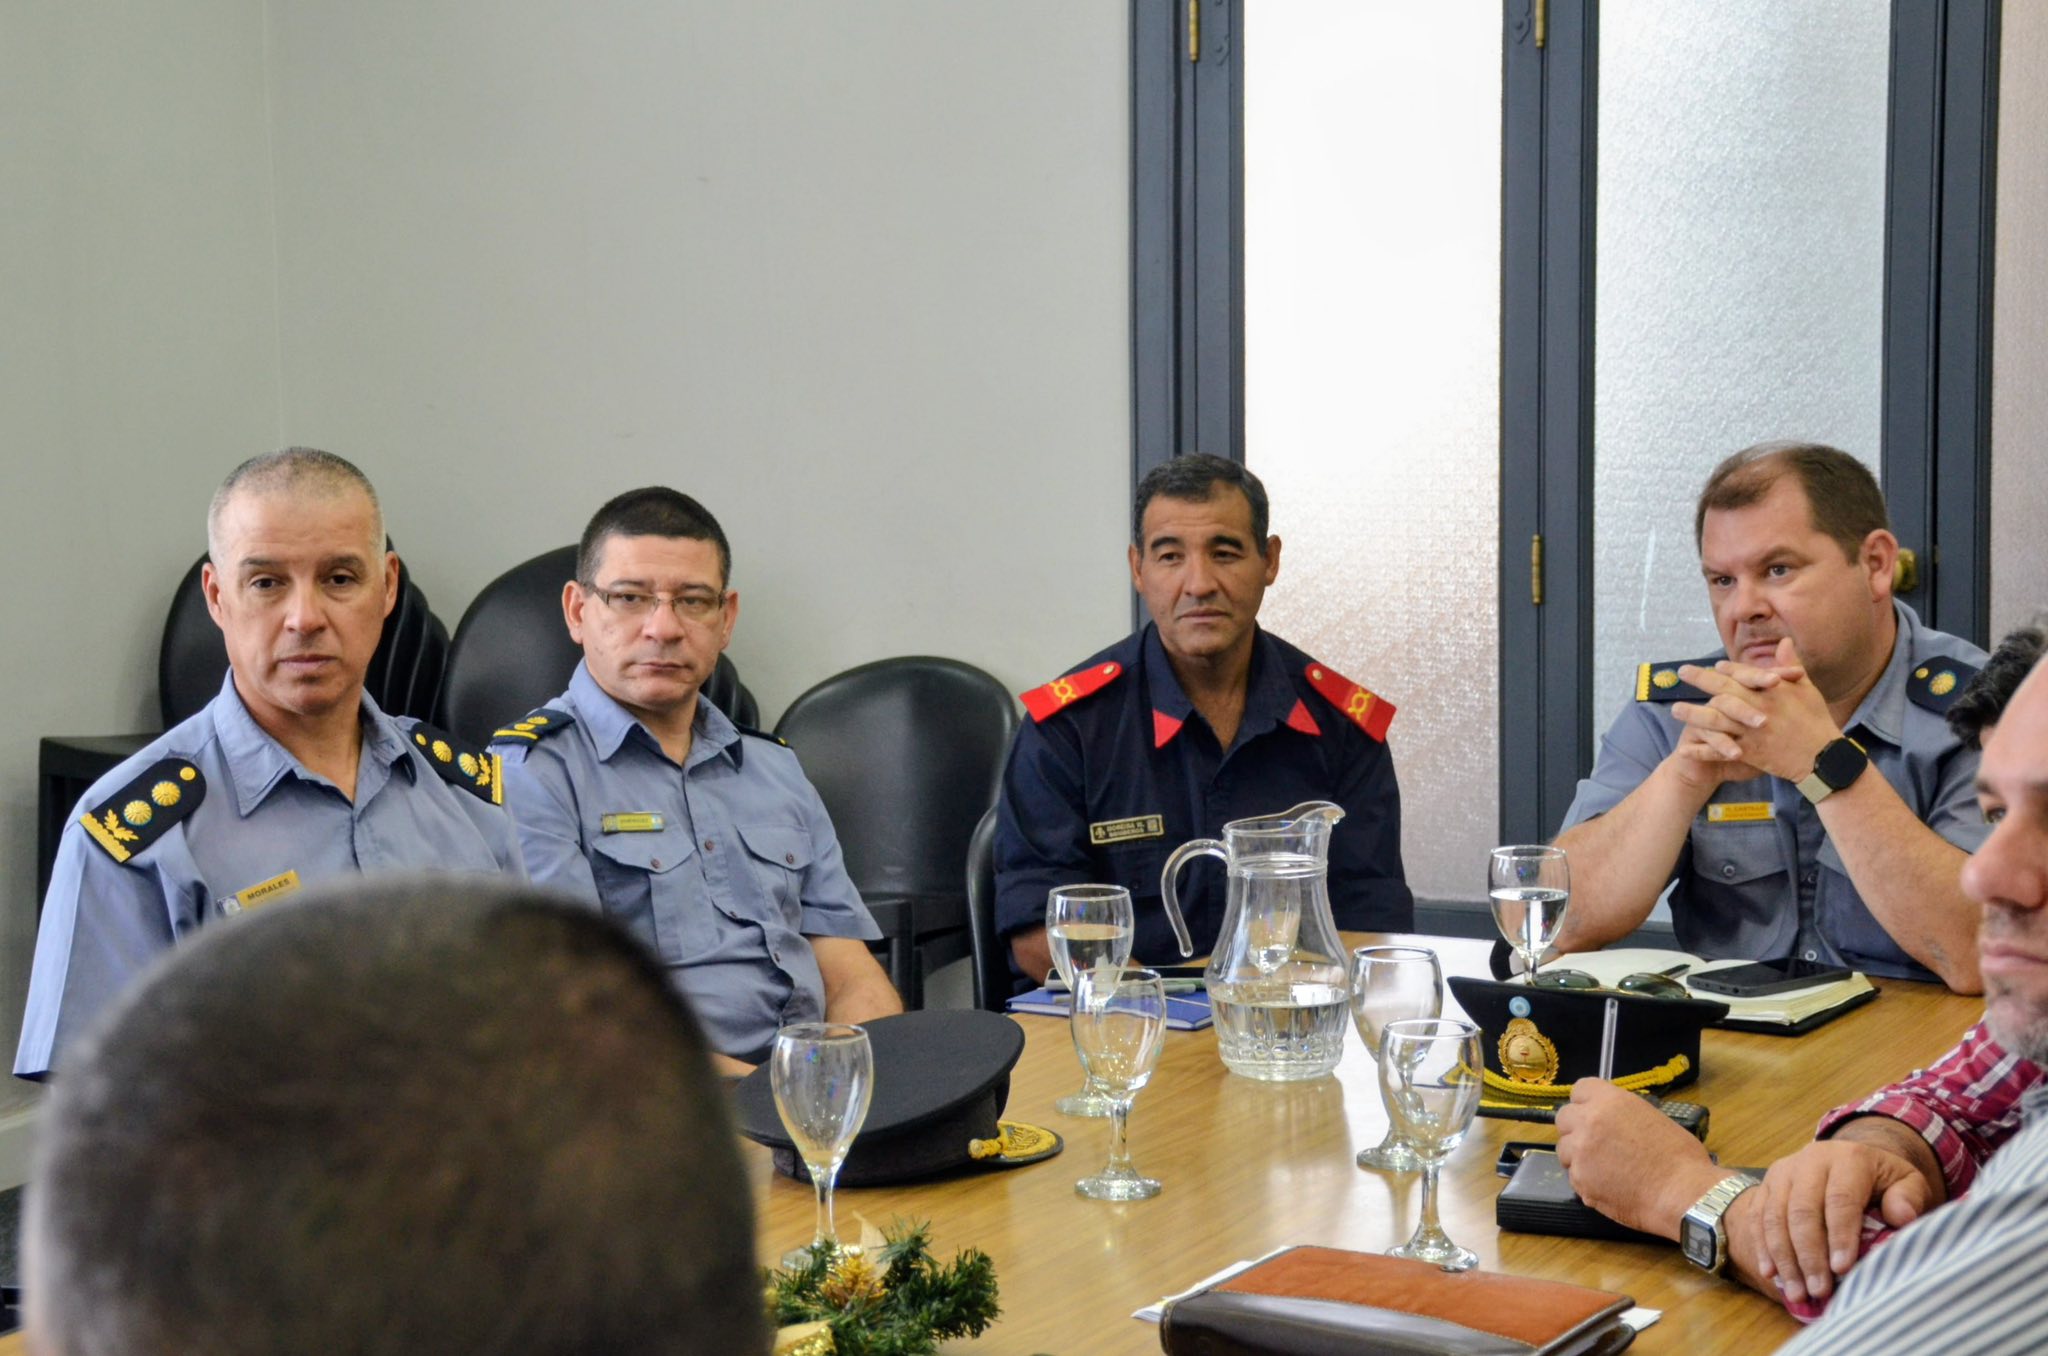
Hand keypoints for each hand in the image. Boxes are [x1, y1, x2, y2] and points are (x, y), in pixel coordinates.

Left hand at [1555, 1079, 1720, 1238]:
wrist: (1683, 1193)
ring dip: (1578, 1157)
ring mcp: (1580, 1151)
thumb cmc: (1680, 1157)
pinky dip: (1587, 1182)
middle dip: (1576, 1129)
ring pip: (1564, 1149)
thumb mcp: (1652, 1118)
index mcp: (1610, 1101)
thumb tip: (1612, 1122)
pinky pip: (1574, 1176)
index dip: (1586, 1103)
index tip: (1592, 1114)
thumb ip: (1622, 1115)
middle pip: (1564, 1118)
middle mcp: (1589, 1121)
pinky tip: (1610, 1187)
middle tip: (1595, 1144)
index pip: (1580, 1089)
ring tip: (1604, 1169)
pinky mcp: (1580, 1179)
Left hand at [1671, 639, 1839, 783]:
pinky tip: (1684, 750)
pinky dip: (1702, 751)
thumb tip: (1784, 641)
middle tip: (1682, 672)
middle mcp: (1757, 708)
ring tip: (1674, 709)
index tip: (1714, 666)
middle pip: (1723, 691)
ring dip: (1693, 715)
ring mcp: (1751, 731)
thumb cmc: (1816, 720)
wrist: (1824, 756)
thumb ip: (1789, 665)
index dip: (1727, 669)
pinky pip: (1720, 751)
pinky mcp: (1749, 752)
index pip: (1743, 674)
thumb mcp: (1806, 689)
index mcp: (1771, 690)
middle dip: (1700, 680)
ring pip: (1716, 721)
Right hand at [1750, 1139, 1935, 1304]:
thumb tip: (1902, 1216)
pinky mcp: (1766, 1184)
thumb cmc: (1883, 1182)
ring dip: (1784, 1258)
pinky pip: (1757, 1217)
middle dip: (1809, 1255)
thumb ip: (1908, 1198)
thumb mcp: (1907, 1182)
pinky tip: (1771, 1274)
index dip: (1840, 1236)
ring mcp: (1784, 1171)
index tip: (1842, 1270)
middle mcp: (1810, 1159)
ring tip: (1797, 1292)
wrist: (1850, 1161)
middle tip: (1819, 1290)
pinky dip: (1763, 1248)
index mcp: (1848, 1158)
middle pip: (1802, 1210)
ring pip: (1775, 1216)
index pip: (1840, 1199)